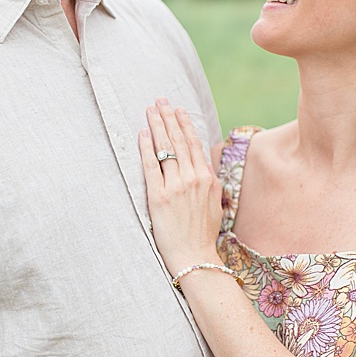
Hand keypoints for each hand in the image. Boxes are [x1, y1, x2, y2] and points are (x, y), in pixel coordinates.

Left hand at [138, 100, 221, 276]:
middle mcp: (193, 179)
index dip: (184, 124)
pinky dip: (146, 148)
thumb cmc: (202, 232)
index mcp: (207, 179)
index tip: (176, 109)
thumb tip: (201, 164)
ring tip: (150, 110)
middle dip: (168, 118)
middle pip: (179, 141)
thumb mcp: (213, 203)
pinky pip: (151, 166)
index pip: (194, 144)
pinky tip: (142, 134)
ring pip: (166, 149)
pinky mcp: (159, 196)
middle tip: (159, 101)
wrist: (193, 255)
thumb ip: (208, 181)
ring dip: (156, 126)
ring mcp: (176, 186)